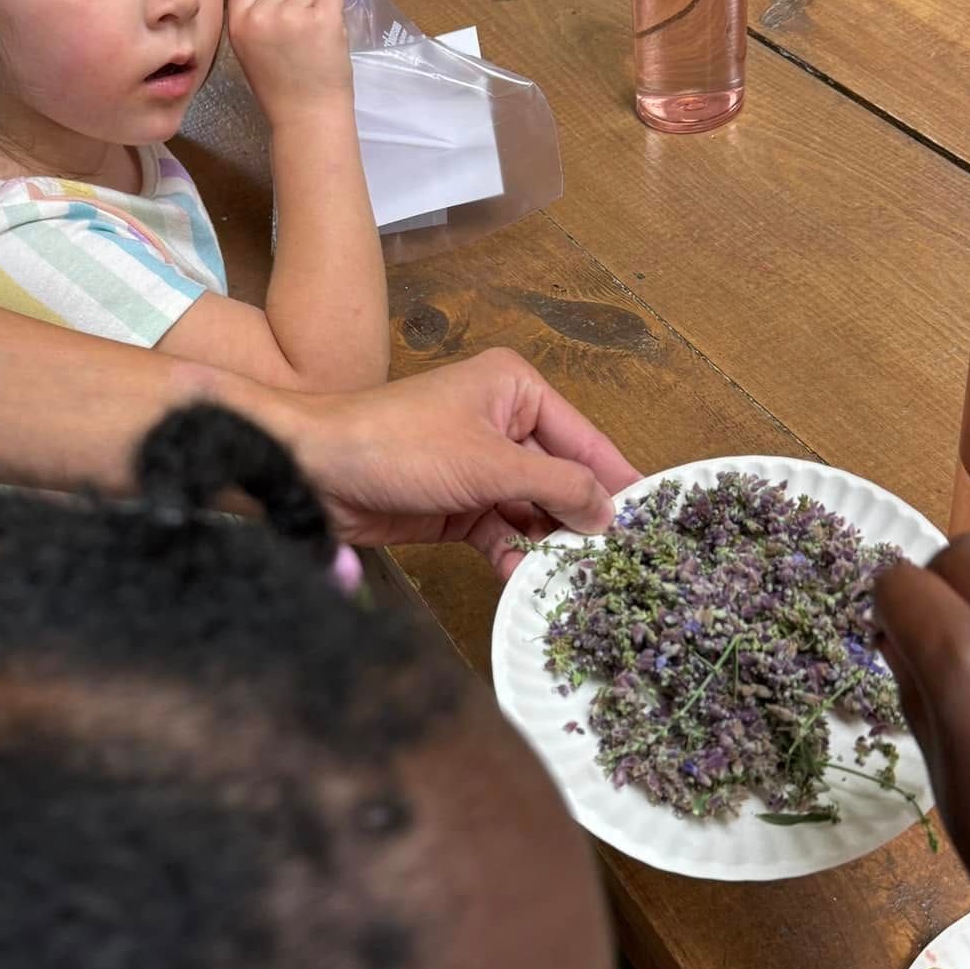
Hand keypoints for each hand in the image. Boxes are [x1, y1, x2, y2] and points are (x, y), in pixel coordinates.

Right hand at [226, 0, 353, 131]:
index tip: (277, 5)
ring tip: (316, 34)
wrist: (308, 117)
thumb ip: (256, 18)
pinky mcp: (324, 19)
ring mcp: (294, 16)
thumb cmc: (281, 89)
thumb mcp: (250, 51)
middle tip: (301, 33)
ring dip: (317, 1)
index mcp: (238, 24)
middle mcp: (262, 16)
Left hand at [300, 348, 640, 573]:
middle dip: (582, 520)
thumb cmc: (396, 445)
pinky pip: (501, 533)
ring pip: (533, 511)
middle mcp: (501, 421)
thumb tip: (610, 513)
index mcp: (515, 388)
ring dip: (549, 545)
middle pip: (562, 478)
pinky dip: (513, 556)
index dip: (619, 480)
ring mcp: (478, 466)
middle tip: (618, 563)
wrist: (314, 472)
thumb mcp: (489, 464)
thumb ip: (558, 486)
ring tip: (576, 580)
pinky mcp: (456, 505)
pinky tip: (527, 580)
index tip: (655, 521)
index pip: (585, 438)